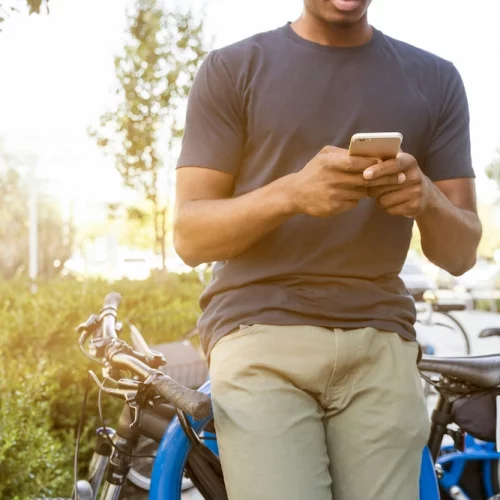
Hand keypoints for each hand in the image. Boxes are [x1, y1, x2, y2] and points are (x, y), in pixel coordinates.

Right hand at [287, 146, 406, 216]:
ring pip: (362, 192)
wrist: (295, 194)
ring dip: (370, 189)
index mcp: (330, 163)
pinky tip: (352, 195)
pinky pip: (353, 202)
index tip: (391, 163)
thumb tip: (367, 152)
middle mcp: (332, 179)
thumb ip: (343, 153)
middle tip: (400, 178)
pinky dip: (356, 199)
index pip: (359, 163)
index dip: (376, 164)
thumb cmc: (313, 172)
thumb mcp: (324, 156)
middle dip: (385, 178)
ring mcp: (333, 194)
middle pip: (365, 179)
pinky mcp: (334, 208)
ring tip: (378, 186)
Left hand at [365, 153, 432, 216]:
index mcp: (409, 161)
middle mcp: (415, 176)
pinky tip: (391, 202)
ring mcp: (416, 192)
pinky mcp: (414, 206)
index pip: (393, 164)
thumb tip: (361, 151)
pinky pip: (389, 209)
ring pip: (383, 199)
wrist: (426, 194)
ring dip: (378, 198)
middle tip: (368, 184)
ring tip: (383, 193)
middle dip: (372, 186)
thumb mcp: (398, 161)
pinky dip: (385, 207)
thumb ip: (384, 155)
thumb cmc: (402, 174)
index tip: (365, 174)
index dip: (379, 169)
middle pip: (383, 185)